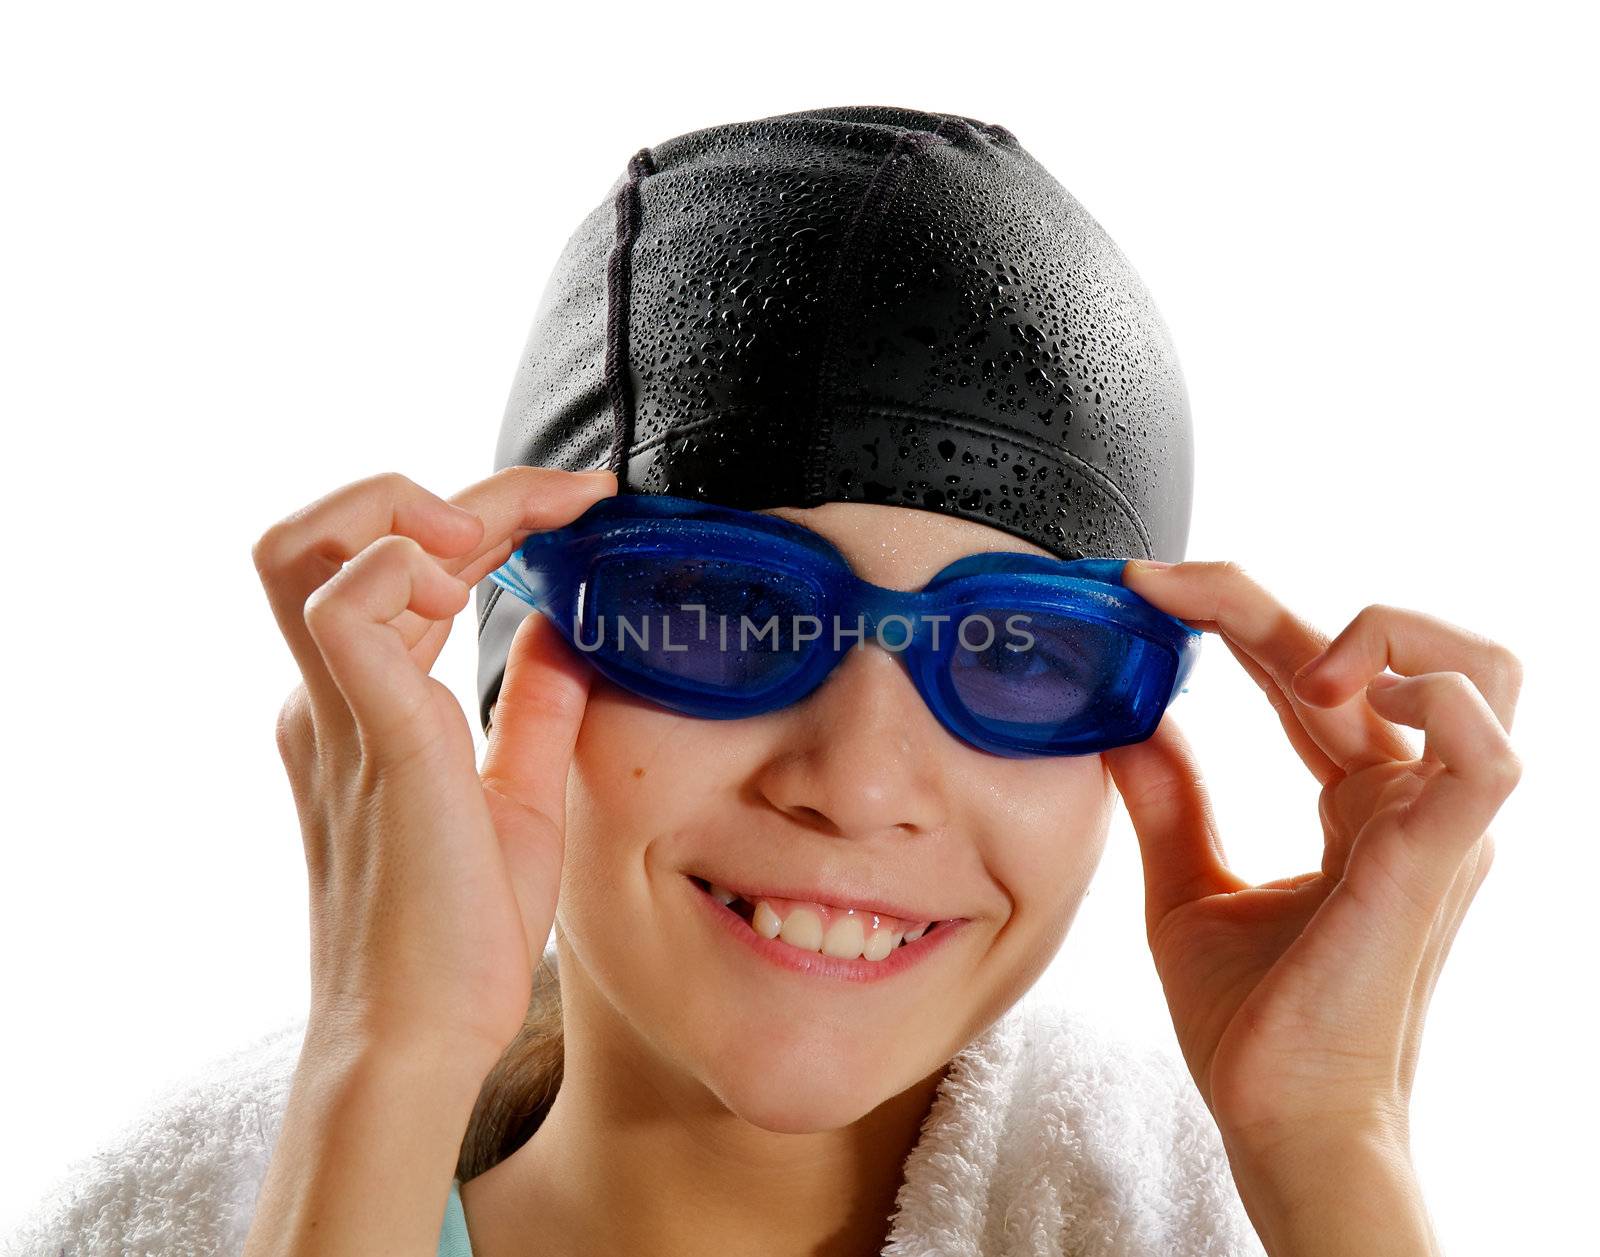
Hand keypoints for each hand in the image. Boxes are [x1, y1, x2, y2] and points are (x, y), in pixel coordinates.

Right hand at [252, 465, 615, 1068]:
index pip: (402, 563)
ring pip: (306, 547)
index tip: (585, 503)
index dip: (490, 510)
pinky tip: (471, 593)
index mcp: (367, 705)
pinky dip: (400, 571)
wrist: (420, 1035)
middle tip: (562, 503)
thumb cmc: (460, 931)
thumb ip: (533, 708)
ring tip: (493, 549)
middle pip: (334, 530)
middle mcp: (332, 696)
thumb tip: (561, 627)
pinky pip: (343, 611)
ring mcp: (334, 714)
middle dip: (451, 489)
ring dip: (403, 513)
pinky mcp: (365, 739)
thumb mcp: (518, 795)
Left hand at [1102, 561, 1522, 1159]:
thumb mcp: (1187, 887)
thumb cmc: (1252, 1027)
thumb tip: (1124, 721)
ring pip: (1478, 672)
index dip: (1234, 615)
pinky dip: (1435, 697)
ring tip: (1281, 667)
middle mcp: (1409, 802)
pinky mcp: (1440, 860)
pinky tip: (1340, 696)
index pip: (1311, 674)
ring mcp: (1436, 828)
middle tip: (1165, 588)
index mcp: (1360, 805)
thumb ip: (1170, 800)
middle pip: (1375, 650)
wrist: (1277, 1122)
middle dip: (1260, 600)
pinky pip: (1486, 752)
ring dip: (1381, 633)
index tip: (1144, 591)